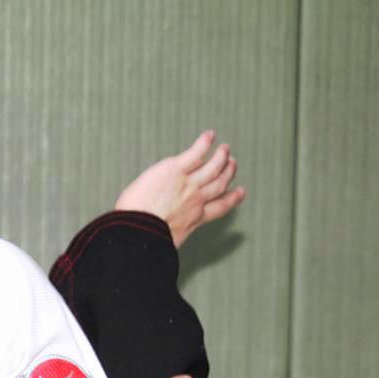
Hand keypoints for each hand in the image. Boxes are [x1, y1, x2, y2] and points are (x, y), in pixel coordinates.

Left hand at [113, 130, 245, 247]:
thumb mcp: (164, 241)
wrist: (138, 229)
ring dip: (220, 156)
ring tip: (224, 148)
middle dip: (228, 173)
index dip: (232, 199)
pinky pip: (196, 152)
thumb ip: (170, 233)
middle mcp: (196, 200)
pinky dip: (205, 142)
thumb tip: (163, 234)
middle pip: (219, 184)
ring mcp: (188, 183)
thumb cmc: (143, 238)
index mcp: (194, 219)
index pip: (219, 207)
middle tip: (232, 164)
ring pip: (213, 167)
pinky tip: (209, 135)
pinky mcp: (176, 169)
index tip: (240, 192)